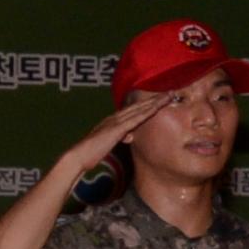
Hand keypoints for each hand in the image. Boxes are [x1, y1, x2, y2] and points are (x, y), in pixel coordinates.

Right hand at [57, 90, 173, 180]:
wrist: (79, 156)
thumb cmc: (91, 153)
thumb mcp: (109, 144)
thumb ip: (120, 138)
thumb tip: (130, 136)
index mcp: (112, 121)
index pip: (134, 110)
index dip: (148, 104)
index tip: (160, 99)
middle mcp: (115, 118)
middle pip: (139, 106)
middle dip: (155, 99)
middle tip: (170, 92)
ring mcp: (116, 122)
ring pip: (139, 109)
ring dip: (155, 102)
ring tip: (169, 96)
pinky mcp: (117, 128)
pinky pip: (135, 119)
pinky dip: (147, 112)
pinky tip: (157, 108)